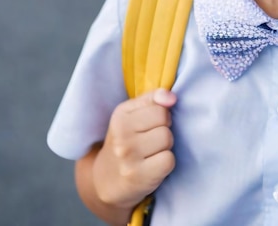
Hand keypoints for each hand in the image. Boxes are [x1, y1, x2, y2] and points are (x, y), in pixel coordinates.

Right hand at [93, 89, 176, 208]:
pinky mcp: (137, 177)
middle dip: (164, 130)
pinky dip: (166, 164)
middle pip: (165, 122)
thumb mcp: (132, 114)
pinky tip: (153, 167)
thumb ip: (153, 99)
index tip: (150, 126)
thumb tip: (172, 98)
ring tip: (151, 153)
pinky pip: (168, 160)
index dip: (161, 116)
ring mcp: (128, 157)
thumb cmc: (126, 141)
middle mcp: (121, 135)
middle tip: (151, 141)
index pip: (160, 107)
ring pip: (167, 139)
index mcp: (120, 115)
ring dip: (165, 147)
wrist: (106, 180)